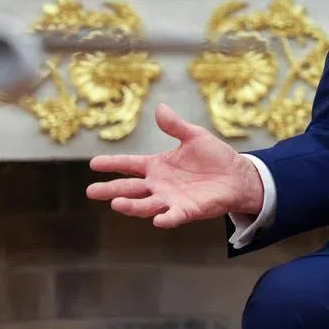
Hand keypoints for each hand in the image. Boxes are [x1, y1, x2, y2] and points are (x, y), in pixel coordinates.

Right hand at [86, 103, 263, 227]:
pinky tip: (158, 220)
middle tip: (91, 191)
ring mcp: (170, 199)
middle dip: (111, 190)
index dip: (112, 164)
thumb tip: (160, 107)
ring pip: (145, 205)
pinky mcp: (186, 211)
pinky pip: (173, 217)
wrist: (237, 175)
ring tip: (116, 203)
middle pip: (130, 188)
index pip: (129, 165)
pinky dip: (166, 219)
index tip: (93, 163)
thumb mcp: (194, 136)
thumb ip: (175, 126)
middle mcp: (158, 185)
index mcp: (157, 166)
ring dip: (131, 206)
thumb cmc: (214, 157)